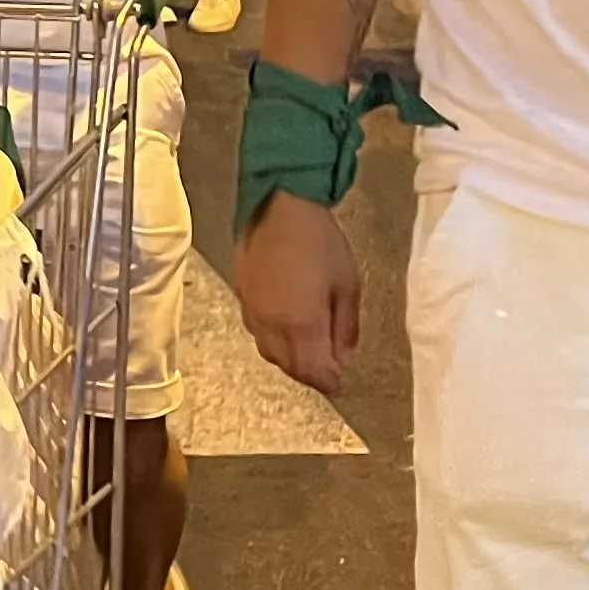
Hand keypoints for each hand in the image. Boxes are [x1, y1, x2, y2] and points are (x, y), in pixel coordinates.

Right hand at [236, 192, 360, 392]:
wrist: (279, 206)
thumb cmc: (321, 243)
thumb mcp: (348, 285)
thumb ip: (346, 328)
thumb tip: (344, 358)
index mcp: (301, 325)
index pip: (313, 371)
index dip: (329, 382)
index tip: (341, 382)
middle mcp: (271, 326)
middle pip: (289, 367)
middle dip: (310, 373)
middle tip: (327, 368)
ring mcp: (252, 313)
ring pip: (269, 353)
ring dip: (290, 359)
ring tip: (308, 350)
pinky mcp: (241, 298)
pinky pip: (257, 333)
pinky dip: (274, 341)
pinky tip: (286, 328)